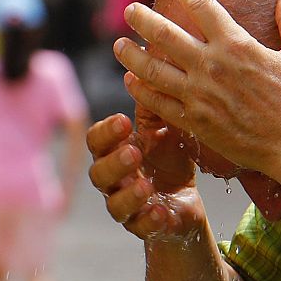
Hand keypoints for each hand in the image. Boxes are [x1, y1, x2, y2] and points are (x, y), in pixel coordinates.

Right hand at [87, 112, 204, 240]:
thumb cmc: (168, 158)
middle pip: (98, 174)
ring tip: (146, 185)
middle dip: (114, 163)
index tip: (124, 122)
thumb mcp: (164, 127)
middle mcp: (113, 180)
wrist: (185, 200)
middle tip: (133, 152)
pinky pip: (140, 228)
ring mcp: (126, 206)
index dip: (106, 133)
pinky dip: (149, 221)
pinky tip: (161, 211)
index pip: (96, 141)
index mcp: (114, 151)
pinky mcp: (145, 227)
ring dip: (129, 195)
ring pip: (114, 204)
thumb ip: (154, 100)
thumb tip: (151, 53)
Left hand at [114, 0, 280, 188]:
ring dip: (131, 55)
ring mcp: (198, 95)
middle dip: (143, 20)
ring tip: (119, 45)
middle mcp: (211, 66)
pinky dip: (141, 91)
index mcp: (236, 45)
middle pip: (164, 35)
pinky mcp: (193, 121)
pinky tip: (131, 81)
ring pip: (152, 70)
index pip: (203, 8)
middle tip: (129, 11)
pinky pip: (158, 103)